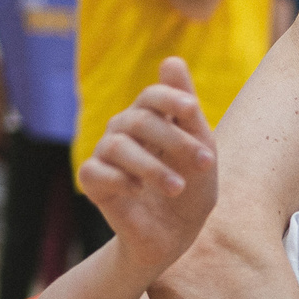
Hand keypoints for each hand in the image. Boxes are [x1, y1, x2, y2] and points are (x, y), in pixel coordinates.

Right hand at [77, 57, 218, 280]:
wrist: (174, 237)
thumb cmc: (192, 191)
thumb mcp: (201, 152)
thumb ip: (189, 113)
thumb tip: (171, 60)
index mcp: (151, 118)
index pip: (153, 96)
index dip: (171, 97)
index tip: (193, 110)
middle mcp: (124, 129)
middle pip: (141, 120)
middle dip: (176, 141)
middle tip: (206, 165)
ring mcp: (105, 153)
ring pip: (119, 145)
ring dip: (153, 167)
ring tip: (178, 187)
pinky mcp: (92, 180)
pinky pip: (96, 170)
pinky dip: (120, 179)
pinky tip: (138, 191)